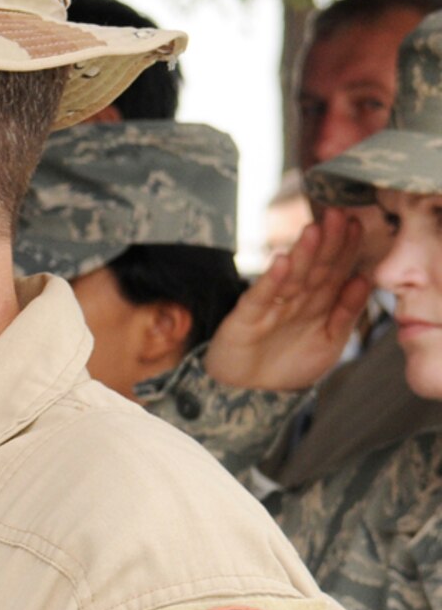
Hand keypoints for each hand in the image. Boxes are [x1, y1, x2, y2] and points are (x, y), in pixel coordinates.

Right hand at [205, 210, 369, 390]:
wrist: (251, 394)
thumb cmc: (290, 366)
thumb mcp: (330, 343)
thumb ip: (347, 313)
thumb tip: (364, 279)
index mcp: (319, 303)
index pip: (336, 270)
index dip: (347, 249)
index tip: (358, 225)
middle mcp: (296, 300)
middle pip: (315, 267)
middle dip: (328, 242)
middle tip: (338, 215)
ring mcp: (271, 306)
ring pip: (291, 277)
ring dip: (303, 254)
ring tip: (314, 231)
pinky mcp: (246, 317)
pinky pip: (260, 297)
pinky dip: (270, 281)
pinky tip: (280, 262)